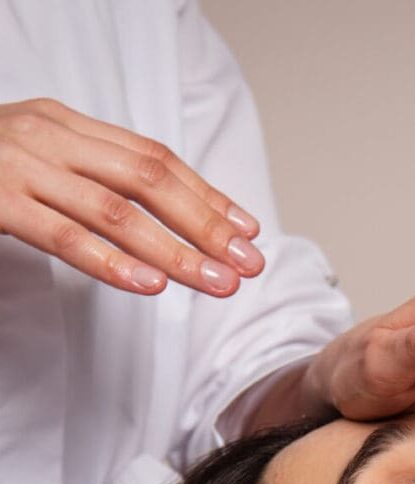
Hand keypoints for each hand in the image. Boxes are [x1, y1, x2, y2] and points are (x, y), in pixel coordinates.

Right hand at [0, 97, 263, 295]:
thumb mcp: (42, 156)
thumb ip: (95, 176)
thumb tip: (168, 217)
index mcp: (67, 124)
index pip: (156, 159)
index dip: (207, 196)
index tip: (248, 232)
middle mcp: (50, 136)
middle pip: (149, 181)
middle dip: (206, 226)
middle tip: (249, 265)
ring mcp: (20, 166)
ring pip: (117, 212)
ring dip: (176, 252)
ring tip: (218, 285)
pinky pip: (63, 235)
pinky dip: (112, 261)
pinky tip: (150, 285)